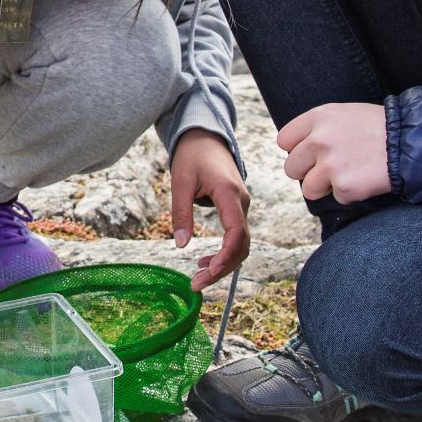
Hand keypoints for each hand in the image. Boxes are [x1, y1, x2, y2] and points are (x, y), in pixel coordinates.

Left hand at [167, 129, 250, 291]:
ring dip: (223, 264)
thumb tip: (181, 245)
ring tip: (199, 277)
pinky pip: (236, 237)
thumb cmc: (192, 156)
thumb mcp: (180, 182)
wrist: (205, 137)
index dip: (225, 256)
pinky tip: (206, 263)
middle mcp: (241, 202)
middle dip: (221, 268)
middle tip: (196, 284)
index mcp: (229, 194)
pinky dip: (224, 253)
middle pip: (241, 245)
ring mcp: (241, 206)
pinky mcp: (236, 209)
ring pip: (240, 244)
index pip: (236, 232)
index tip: (208, 271)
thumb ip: (181, 213)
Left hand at [278, 102, 391, 204]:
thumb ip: (317, 129)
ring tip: (348, 173)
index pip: (284, 140)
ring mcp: (330, 164)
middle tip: (330, 168)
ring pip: (308, 188)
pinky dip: (349, 193)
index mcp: (318, 118)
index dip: (297, 150)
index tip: (310, 154)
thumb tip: (296, 150)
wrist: (409, 142)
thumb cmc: (376, 128)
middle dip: (308, 172)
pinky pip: (336, 197)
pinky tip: (364, 178)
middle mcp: (319, 140)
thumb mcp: (343, 114)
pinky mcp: (344, 186)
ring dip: (325, 186)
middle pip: (291, 167)